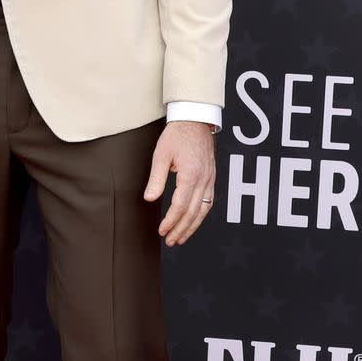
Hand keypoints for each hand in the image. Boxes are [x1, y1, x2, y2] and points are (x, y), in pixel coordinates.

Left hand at [143, 121, 215, 244]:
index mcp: (191, 175)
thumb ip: (156, 179)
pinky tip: (193, 221)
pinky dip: (201, 215)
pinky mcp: (211, 177)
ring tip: (181, 237)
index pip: (180, 206)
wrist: (195, 120)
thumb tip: (150, 199)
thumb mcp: (161, 155)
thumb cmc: (177, 135)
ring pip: (204, 210)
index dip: (171, 221)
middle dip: (181, 229)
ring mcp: (210, 179)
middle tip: (170, 241)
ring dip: (192, 226)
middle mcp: (204, 179)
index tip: (162, 230)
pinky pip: (208, 201)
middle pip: (193, 212)